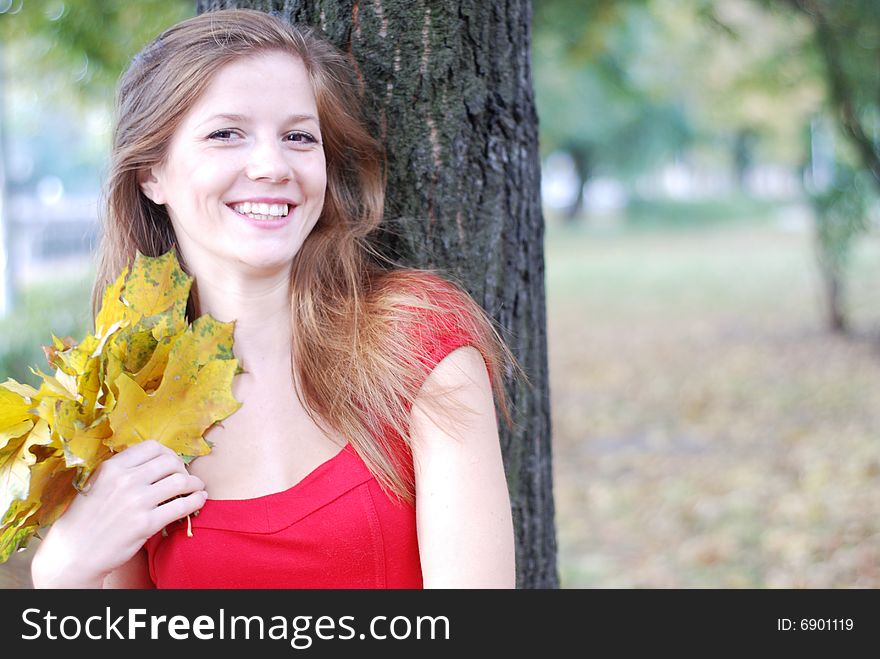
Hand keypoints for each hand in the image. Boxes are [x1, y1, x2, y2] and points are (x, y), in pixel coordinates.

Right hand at [30, 440, 206, 587]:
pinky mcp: (146, 524)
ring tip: (196, 488)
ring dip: (194, 484)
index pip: (152, 446)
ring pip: (181, 481)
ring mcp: (137, 502)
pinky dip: (196, 501)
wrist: (74, 553)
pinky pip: (182, 506)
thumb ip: (123, 470)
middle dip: (183, 469)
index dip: (167, 453)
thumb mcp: (97, 483)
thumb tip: (155, 459)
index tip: (171, 463)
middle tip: (184, 478)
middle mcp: (125, 480)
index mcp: (112, 468)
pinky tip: (198, 500)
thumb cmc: (86, 518)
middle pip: (170, 462)